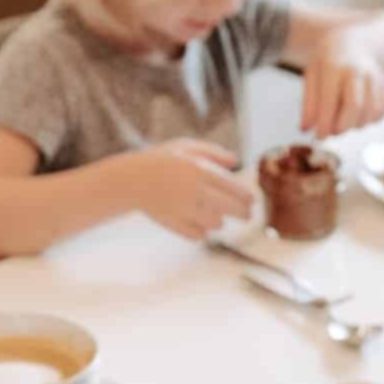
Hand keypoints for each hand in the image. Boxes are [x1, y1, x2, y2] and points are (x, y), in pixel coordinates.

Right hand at [124, 139, 252, 239]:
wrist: (131, 180)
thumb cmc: (161, 160)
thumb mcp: (185, 147)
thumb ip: (213, 152)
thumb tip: (236, 161)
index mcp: (199, 170)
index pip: (235, 189)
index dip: (247, 197)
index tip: (252, 201)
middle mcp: (195, 191)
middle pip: (232, 209)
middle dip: (243, 214)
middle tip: (247, 215)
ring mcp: (185, 210)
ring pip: (217, 224)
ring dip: (218, 221)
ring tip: (213, 214)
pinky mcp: (176, 225)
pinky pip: (199, 235)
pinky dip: (201, 231)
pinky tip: (196, 221)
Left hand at [302, 28, 383, 138]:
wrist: (356, 43)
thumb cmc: (329, 61)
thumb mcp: (312, 74)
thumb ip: (309, 103)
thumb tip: (305, 129)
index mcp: (334, 66)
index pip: (330, 101)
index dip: (324, 124)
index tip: (319, 137)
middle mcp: (358, 71)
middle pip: (354, 108)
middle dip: (342, 128)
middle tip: (333, 132)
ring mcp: (375, 79)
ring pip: (370, 115)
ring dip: (355, 126)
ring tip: (344, 119)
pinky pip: (381, 114)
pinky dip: (369, 121)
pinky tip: (358, 114)